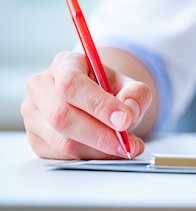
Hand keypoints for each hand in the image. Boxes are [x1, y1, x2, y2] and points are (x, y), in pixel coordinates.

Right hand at [21, 51, 151, 159]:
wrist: (95, 99)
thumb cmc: (108, 89)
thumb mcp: (128, 84)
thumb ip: (136, 94)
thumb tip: (129, 114)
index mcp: (64, 64)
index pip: (72, 83)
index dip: (98, 105)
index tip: (125, 120)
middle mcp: (41, 86)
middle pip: (62, 115)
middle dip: (100, 135)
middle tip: (127, 144)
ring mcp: (33, 114)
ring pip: (61, 141)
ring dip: (97, 150)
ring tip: (124, 148)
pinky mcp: (35, 139)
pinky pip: (61, 156)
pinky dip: (88, 158)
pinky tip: (107, 152)